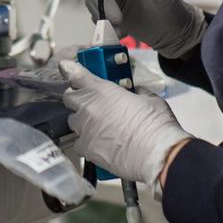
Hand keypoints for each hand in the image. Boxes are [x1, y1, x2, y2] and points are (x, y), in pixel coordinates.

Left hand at [60, 60, 192, 187]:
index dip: (69, 69)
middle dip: (77, 97)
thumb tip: (134, 93)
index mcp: (101, 90)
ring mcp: (84, 129)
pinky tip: (100, 144)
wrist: (156, 155)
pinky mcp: (86, 149)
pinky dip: (87, 142)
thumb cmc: (155, 125)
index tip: (66, 67)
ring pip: (73, 121)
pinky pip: (79, 143)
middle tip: (91, 101)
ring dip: (82, 120)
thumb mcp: (149, 99)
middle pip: (69, 97)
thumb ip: (136, 92)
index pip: (75, 74)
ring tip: (99, 125)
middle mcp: (88, 107)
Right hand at [85, 0, 205, 58]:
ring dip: (103, 16)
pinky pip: (96, 16)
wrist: (175, 34)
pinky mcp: (110, 12)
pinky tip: (121, 32)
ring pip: (93, 0)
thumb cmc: (174, 10)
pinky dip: (105, 26)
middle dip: (101, 2)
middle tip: (117, 19)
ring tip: (121, 28)